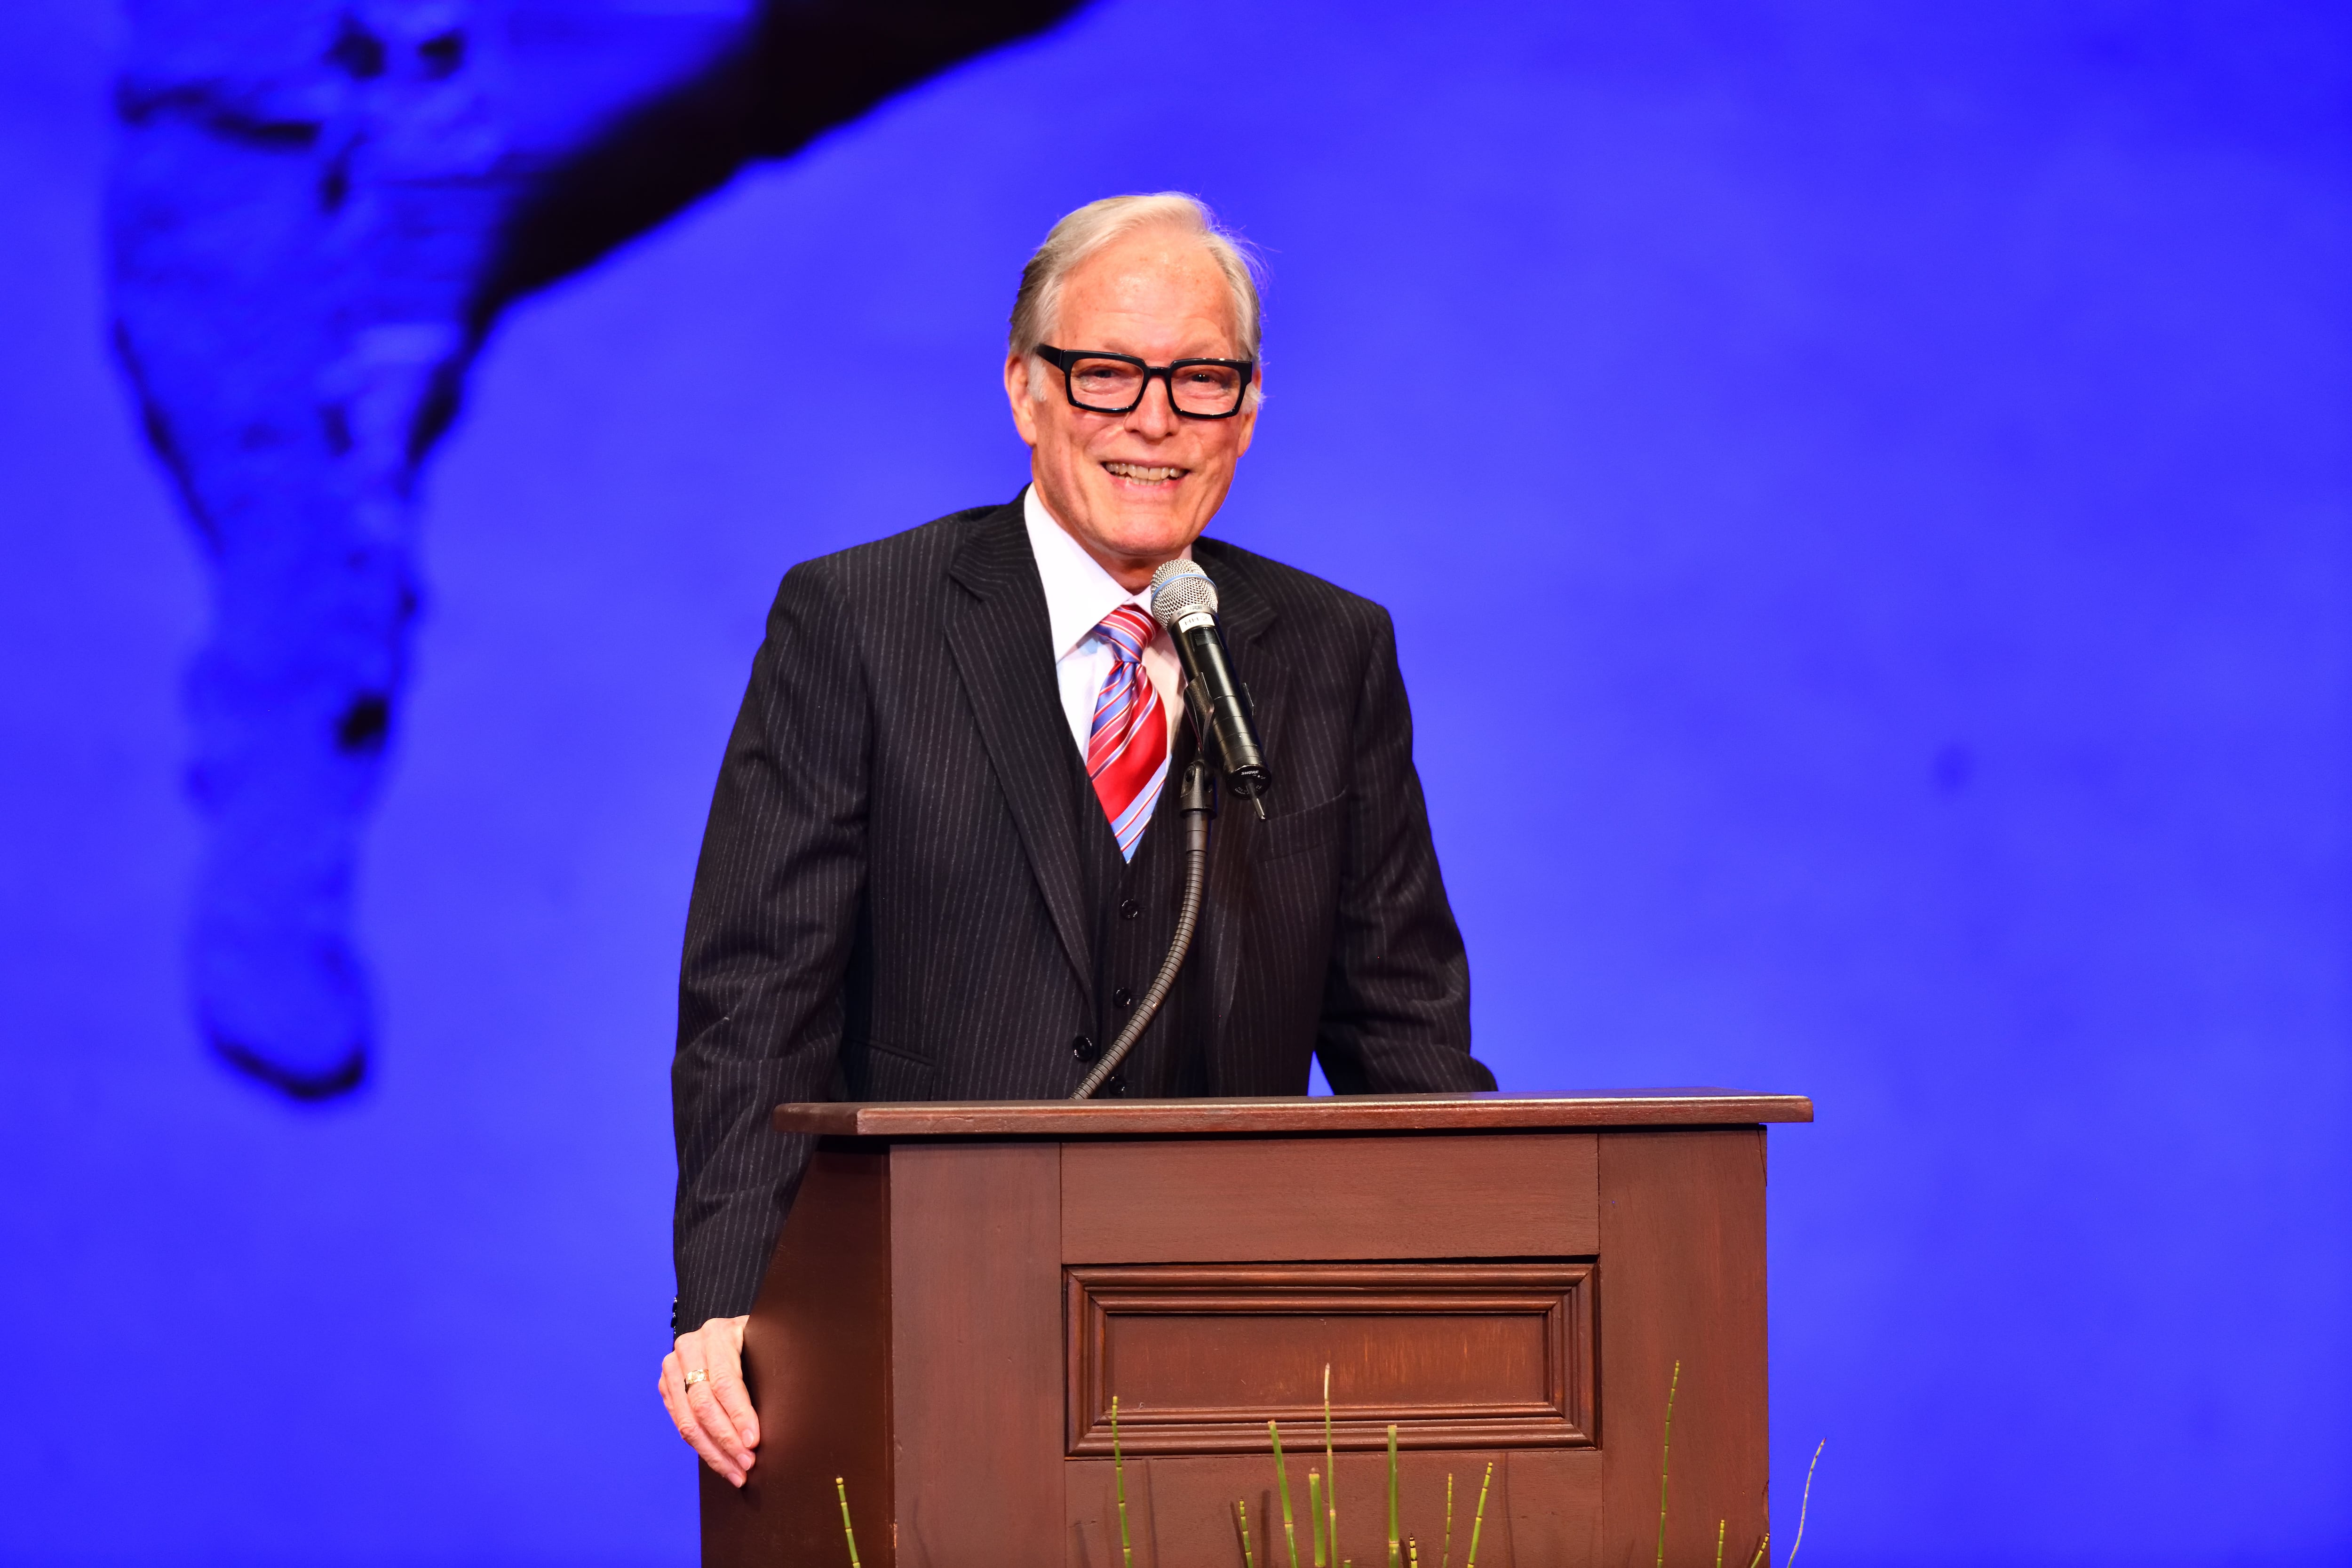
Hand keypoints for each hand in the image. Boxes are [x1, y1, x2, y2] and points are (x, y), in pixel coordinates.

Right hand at [660, 1314, 758, 1485]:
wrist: (727, 1331)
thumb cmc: (754, 1340)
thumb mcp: (765, 1341)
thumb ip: (771, 1364)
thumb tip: (787, 1411)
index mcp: (717, 1334)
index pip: (725, 1381)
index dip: (739, 1414)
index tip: (754, 1441)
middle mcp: (689, 1347)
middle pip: (703, 1404)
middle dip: (726, 1440)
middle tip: (747, 1463)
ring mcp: (673, 1367)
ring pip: (688, 1420)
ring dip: (713, 1452)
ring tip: (737, 1472)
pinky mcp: (666, 1387)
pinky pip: (681, 1424)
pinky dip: (702, 1448)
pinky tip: (721, 1462)